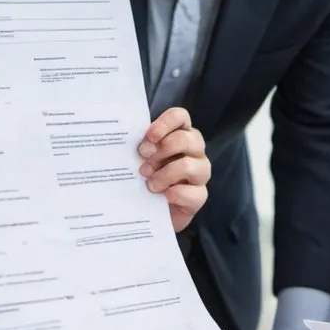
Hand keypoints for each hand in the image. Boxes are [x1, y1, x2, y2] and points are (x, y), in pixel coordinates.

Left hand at [138, 107, 209, 232]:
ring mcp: (201, 172)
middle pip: (186, 139)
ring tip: (150, 184)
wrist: (147, 212)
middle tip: (143, 166)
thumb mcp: (140, 159)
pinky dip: (174, 194)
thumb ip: (140, 148)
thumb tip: (129, 142)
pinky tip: (162, 197)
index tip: (148, 137)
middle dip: (161, 151)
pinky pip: (192, 192)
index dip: (165, 124)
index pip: (180, 117)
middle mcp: (194, 151)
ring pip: (188, 165)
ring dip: (164, 175)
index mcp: (180, 134)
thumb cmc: (144, 179)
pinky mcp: (200, 195)